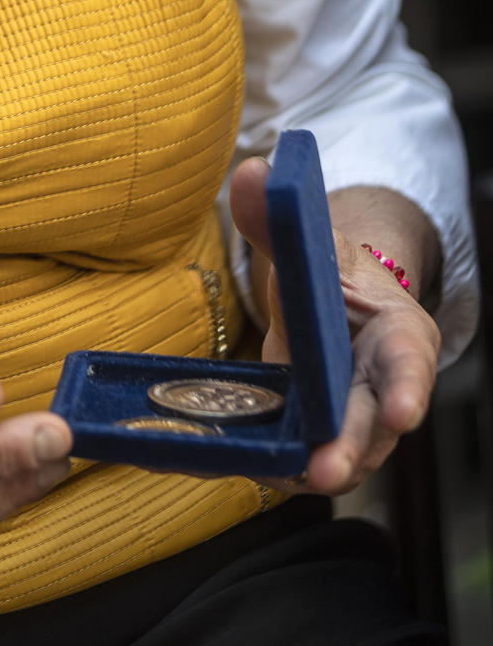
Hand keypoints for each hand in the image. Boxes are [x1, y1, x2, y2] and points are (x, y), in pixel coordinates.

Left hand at [229, 159, 440, 494]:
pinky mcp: (311, 439)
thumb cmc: (329, 273)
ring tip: (272, 473)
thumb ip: (279, 217)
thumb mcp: (310, 241)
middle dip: (350, 450)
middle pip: (373, 427)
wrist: (326, 301)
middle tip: (325, 470)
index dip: (408, 390)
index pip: (410, 365)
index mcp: (398, 335)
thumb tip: (254, 172)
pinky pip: (296, 459)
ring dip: (305, 470)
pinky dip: (269, 464)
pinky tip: (234, 462)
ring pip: (337, 455)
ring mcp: (349, 422)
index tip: (402, 412)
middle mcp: (381, 388)